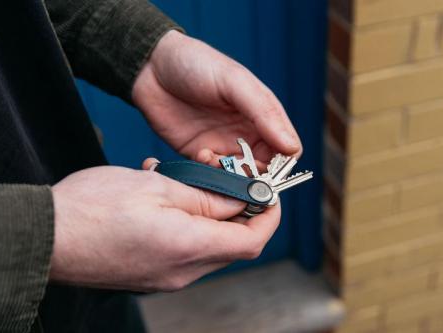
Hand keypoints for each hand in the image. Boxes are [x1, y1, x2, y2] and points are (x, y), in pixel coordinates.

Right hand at [50, 163, 279, 290]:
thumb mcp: (158, 187)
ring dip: (204, 211)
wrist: (45, 237)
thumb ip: (206, 197)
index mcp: (190, 248)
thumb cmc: (94, 208)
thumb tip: (239, 202)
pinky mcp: (149, 273)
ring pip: (205, 242)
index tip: (269, 193)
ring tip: (178, 180)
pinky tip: (159, 196)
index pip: (252, 240)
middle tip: (220, 178)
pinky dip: (183, 222)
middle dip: (236, 209)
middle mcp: (182, 271)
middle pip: (231, 242)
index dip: (268, 215)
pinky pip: (181, 247)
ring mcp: (164, 276)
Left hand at [132, 30, 301, 168]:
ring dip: (231, 176)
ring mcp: (223, 145)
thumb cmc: (197, 64)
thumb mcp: (235, 81)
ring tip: (214, 157)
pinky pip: (214, 175)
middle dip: (255, 175)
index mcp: (263, 114)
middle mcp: (247, 133)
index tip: (268, 167)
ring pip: (240, 177)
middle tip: (239, 168)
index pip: (287, 150)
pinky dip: (211, 173)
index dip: (282, 164)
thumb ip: (264, 113)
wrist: (151, 67)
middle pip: (265, 169)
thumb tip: (291, 147)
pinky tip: (201, 155)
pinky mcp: (200, 154)